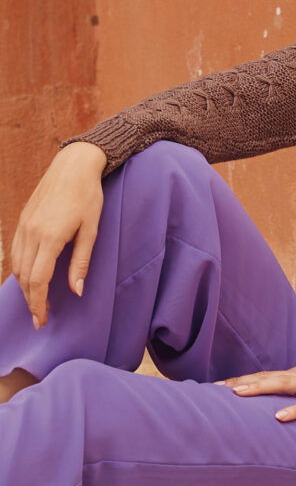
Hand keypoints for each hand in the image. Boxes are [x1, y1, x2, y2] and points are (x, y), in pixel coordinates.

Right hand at [11, 142, 106, 327]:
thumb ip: (81, 262)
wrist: (73, 165)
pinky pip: (15, 251)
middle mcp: (31, 232)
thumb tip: (76, 291)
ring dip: (24, 287)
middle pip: (24, 277)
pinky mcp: (23, 219)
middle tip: (39, 319)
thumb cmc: (88, 196)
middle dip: (30, 301)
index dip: (38, 303)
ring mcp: (24, 225)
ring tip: (36, 302)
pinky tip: (29, 277)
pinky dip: (20, 269)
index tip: (42, 320)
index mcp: (50, 237)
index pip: (38, 280)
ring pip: (16, 265)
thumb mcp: (91, 230)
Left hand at [213, 363, 295, 421]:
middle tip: (215, 389)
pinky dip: (294, 410)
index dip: (241, 379)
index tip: (216, 386)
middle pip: (268, 376)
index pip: (265, 375)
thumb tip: (272, 404)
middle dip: (241, 382)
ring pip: (284, 384)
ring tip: (237, 394)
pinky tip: (279, 417)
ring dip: (260, 388)